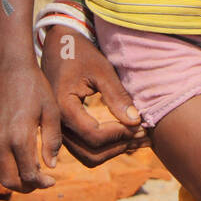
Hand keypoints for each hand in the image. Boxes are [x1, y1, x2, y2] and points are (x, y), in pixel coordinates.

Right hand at [0, 54, 61, 191]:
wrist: (10, 67)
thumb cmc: (35, 87)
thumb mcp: (52, 112)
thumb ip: (52, 141)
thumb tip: (51, 166)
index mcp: (19, 138)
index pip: (28, 175)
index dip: (41, 183)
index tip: (52, 181)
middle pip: (9, 181)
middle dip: (25, 186)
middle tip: (39, 181)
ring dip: (12, 176)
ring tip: (28, 169)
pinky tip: (13, 155)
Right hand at [41, 24, 146, 166]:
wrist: (58, 45)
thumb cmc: (80, 53)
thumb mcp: (101, 70)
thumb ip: (117, 97)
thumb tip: (136, 122)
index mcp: (63, 108)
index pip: (94, 136)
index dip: (120, 134)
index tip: (140, 125)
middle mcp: (57, 125)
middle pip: (90, 154)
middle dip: (119, 146)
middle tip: (143, 134)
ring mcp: (59, 129)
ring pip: (88, 156)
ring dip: (115, 150)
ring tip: (139, 138)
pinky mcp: (65, 129)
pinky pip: (85, 147)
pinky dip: (106, 146)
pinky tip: (126, 135)